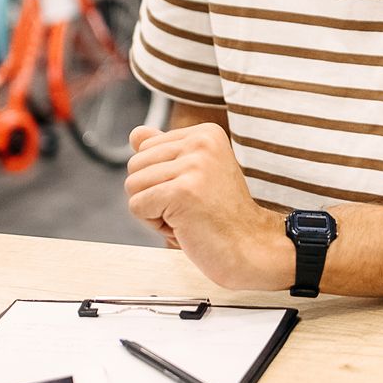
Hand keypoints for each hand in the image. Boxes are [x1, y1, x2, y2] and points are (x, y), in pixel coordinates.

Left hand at [124, 123, 284, 289]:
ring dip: (154, 211)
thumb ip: (165, 152)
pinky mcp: (182, 191)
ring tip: (188, 217)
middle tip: (190, 208)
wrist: (251, 248)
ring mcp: (194, 165)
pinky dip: (154, 224)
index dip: (160, 179)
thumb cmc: (221, 217)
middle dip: (152, 194)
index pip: (146, 148)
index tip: (193, 193)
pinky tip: (184, 227)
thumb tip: (135, 133)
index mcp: (206, 133)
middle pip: (135, 164)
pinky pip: (137, 206)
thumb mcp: (194, 176)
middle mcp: (201, 142)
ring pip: (132, 185)